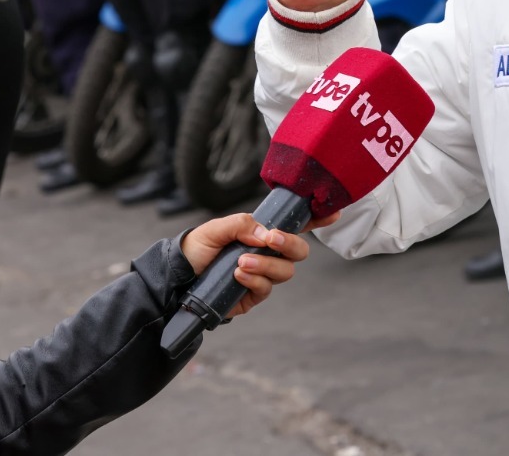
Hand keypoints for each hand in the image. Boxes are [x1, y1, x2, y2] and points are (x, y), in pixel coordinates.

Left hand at [179, 211, 339, 318]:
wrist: (176, 280)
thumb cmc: (196, 250)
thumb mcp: (214, 229)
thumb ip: (241, 224)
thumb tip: (266, 232)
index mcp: (262, 233)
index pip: (295, 225)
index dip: (317, 219)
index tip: (333, 212)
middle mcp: (268, 254)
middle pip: (299, 251)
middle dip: (290, 244)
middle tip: (271, 240)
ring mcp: (263, 276)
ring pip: (286, 271)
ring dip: (266, 264)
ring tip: (242, 262)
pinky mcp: (253, 296)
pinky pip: (266, 289)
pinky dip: (254, 279)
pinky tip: (238, 275)